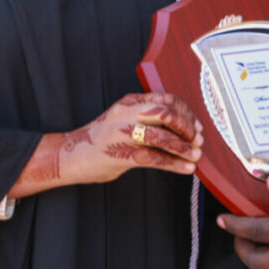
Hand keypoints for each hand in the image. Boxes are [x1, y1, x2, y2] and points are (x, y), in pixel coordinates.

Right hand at [10, 92, 201, 197]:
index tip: (196, 123)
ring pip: (162, 137)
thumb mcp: (121, 117)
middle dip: (187, 127)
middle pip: (165, 113)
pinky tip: (186, 168)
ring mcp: (123, 133)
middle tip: (198, 139)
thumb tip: (177, 124)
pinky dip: (174, 164)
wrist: (69, 156)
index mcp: (129, 102)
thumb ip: (144, 115)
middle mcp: (127, 113)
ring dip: (183, 147)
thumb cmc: (100, 139)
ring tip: (196, 155)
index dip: (185, 111)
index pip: (164, 99)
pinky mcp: (122, 154)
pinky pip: (154, 159)